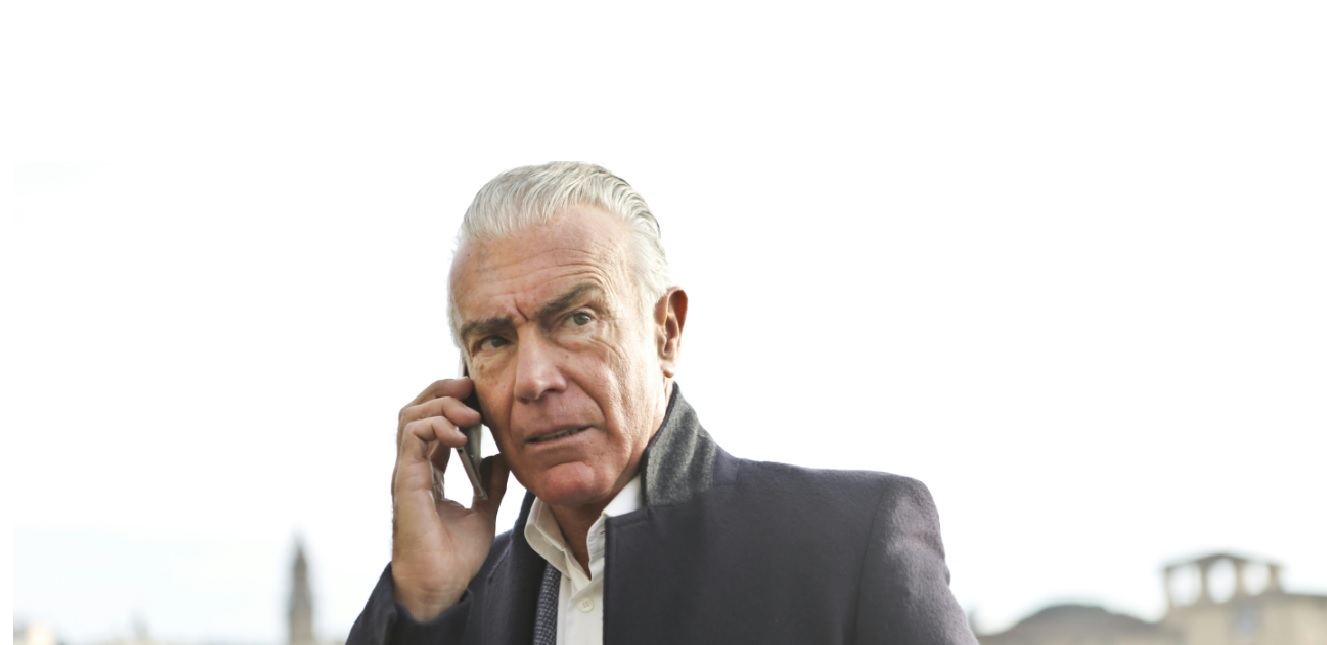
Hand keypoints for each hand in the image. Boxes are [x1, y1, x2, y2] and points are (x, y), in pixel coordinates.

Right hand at [391, 378, 509, 620]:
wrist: (440, 586)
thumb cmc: (454, 556)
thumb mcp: (483, 510)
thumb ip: (490, 481)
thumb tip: (500, 455)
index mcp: (429, 471)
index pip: (432, 420)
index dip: (453, 401)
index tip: (479, 396)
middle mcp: (414, 466)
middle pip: (416, 408)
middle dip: (443, 390)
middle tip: (471, 387)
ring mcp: (407, 472)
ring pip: (410, 415)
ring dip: (442, 405)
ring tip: (471, 415)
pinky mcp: (405, 480)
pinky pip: (412, 437)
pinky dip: (436, 426)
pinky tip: (462, 435)